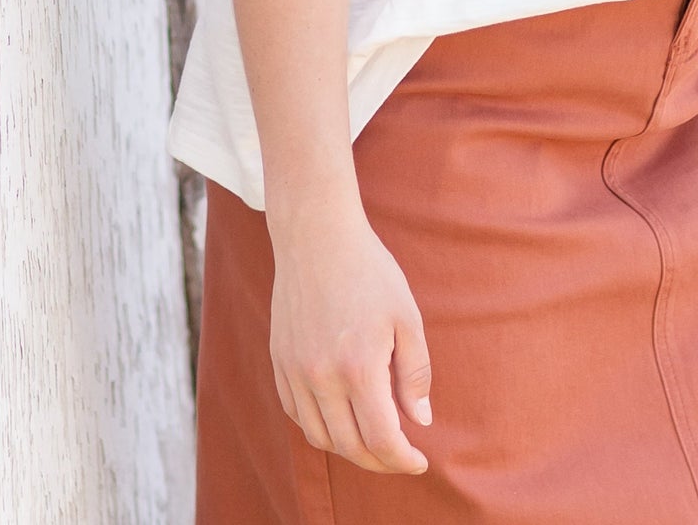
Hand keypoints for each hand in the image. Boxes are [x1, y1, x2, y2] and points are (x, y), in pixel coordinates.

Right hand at [268, 202, 432, 474]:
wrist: (318, 236)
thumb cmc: (370, 272)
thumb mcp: (406, 316)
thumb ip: (415, 373)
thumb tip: (419, 421)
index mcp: (359, 367)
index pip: (381, 439)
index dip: (403, 460)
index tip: (419, 461)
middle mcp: (321, 378)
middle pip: (350, 446)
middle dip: (379, 461)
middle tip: (400, 456)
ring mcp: (295, 372)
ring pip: (320, 437)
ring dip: (348, 448)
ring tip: (372, 438)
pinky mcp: (279, 362)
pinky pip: (296, 414)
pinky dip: (319, 427)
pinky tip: (339, 417)